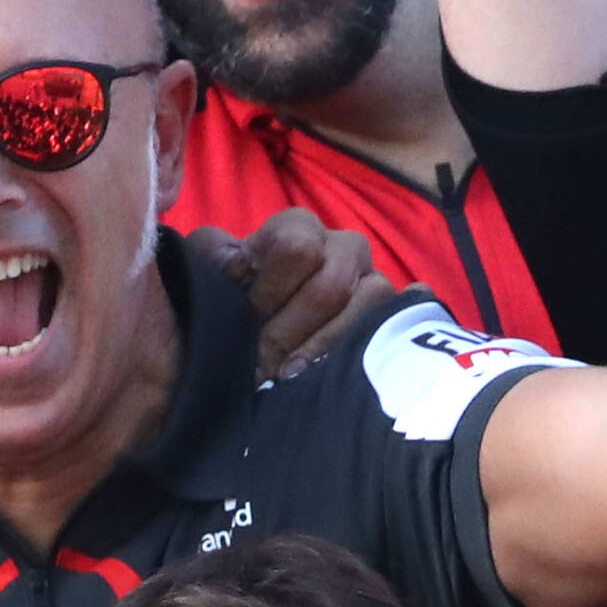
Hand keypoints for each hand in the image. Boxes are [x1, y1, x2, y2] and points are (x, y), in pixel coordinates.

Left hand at [189, 211, 392, 378]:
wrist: (264, 337)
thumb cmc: (239, 302)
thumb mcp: (213, 274)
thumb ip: (213, 257)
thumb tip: (236, 265)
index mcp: (299, 229)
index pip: (296, 248)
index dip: (269, 291)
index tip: (248, 320)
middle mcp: (343, 247)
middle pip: (330, 287)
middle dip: (290, 331)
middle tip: (262, 365)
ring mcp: (374, 281)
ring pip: (366, 306)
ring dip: (320, 348)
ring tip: (289, 377)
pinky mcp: (392, 315)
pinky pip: (389, 325)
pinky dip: (358, 349)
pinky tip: (330, 372)